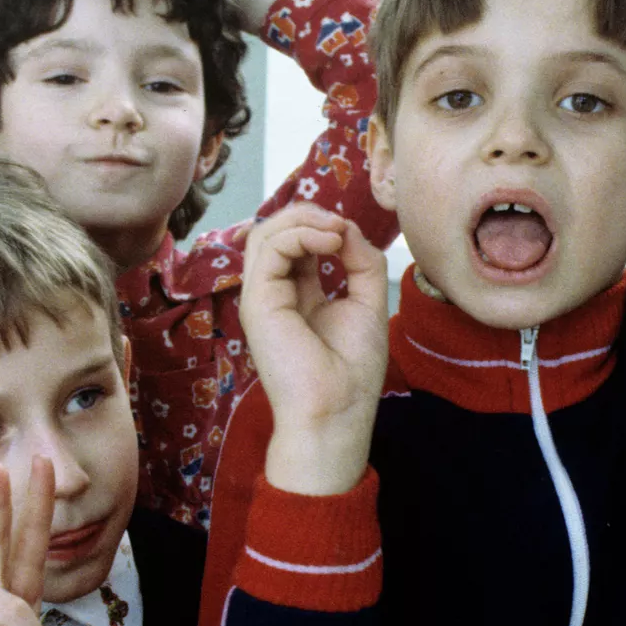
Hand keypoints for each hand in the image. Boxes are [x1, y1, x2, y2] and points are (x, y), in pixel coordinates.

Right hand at [239, 204, 388, 495]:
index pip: (294, 242)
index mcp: (296, 294)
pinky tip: (330, 244)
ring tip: (335, 233)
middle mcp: (274, 293)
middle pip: (273, 231)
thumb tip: (346, 226)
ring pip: (265, 233)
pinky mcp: (257, 302)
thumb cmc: (351, 371)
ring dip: (304, 220)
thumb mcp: (367, 302)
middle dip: (308, 215)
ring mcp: (261, 297)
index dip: (321, 225)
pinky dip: (301, 234)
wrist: (336, 410)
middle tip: (340, 226)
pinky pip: (270, 248)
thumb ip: (361, 260)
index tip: (351, 235)